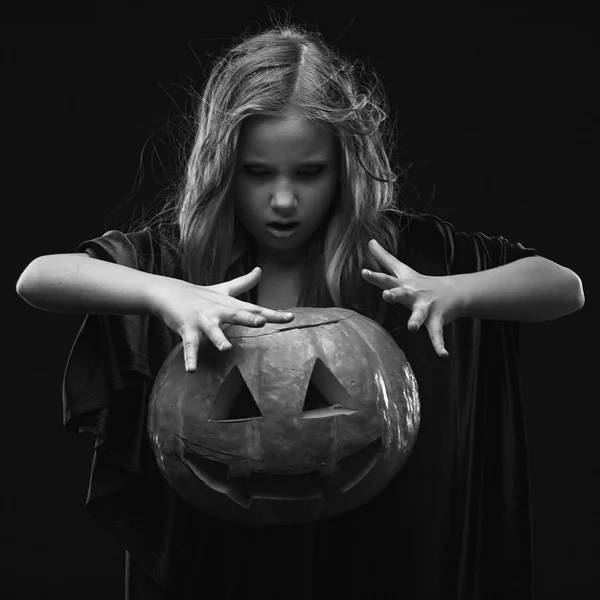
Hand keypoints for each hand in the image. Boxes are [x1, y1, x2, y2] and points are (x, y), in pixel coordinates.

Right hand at [149, 267, 294, 371]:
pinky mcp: (187, 328)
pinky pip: (189, 346)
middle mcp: (219, 311)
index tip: (291, 318)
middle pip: (236, 315)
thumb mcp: (224, 289)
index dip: (273, 314)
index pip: (255, 310)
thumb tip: (260, 270)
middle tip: (261, 322)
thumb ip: (244, 282)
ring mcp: (203, 320)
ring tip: (226, 348)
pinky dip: (190, 358)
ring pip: (212, 330)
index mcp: (230, 305)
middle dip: (248, 319)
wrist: (169, 292)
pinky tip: (192, 370)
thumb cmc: (200, 294)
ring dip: (218, 338)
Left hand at [362, 239, 464, 357]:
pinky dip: (440, 345)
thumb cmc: (421, 282)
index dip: (374, 276)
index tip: (363, 272)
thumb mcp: (402, 269)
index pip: (387, 278)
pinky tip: (443, 355)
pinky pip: (437, 334)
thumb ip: (384, 257)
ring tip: (412, 328)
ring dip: (416, 320)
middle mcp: (414, 295)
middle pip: (402, 293)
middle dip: (394, 294)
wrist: (454, 292)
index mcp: (404, 284)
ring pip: (420, 314)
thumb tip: (369, 240)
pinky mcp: (437, 320)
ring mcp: (426, 308)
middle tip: (386, 295)